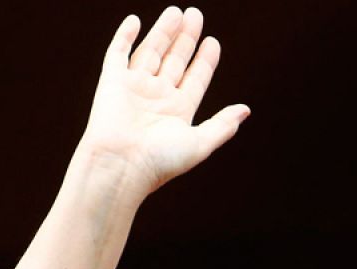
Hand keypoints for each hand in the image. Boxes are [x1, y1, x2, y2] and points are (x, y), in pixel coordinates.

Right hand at [77, 7, 248, 197]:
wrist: (121, 165)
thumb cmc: (161, 161)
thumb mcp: (200, 143)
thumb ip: (222, 125)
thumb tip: (246, 110)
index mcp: (178, 112)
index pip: (195, 79)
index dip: (204, 60)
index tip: (213, 42)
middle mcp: (157, 97)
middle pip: (174, 60)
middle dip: (185, 39)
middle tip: (196, 15)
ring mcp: (134, 87)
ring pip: (151, 51)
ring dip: (163, 31)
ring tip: (176, 12)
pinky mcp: (111, 81)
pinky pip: (117, 53)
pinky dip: (124, 36)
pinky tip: (135, 20)